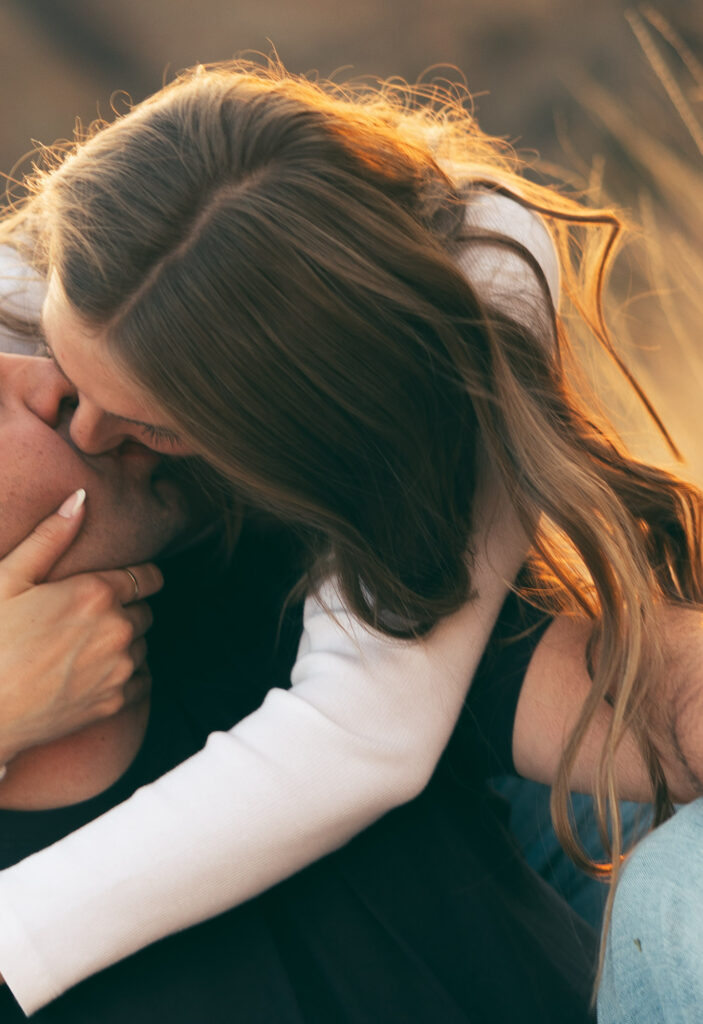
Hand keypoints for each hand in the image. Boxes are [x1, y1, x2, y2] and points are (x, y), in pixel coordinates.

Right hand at [0, 489, 162, 764]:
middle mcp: (118, 629)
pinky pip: (141, 680)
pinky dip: (126, 675)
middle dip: (126, 610)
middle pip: (145, 611)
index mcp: (96, 593)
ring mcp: (120, 668)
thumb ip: (50, 537)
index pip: (148, 577)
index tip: (128, 582)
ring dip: (125, 643)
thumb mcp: (8, 579)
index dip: (139, 577)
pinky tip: (93, 673)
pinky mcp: (117, 701)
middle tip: (89, 619)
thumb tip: (80, 498)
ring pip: (143, 645)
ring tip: (85, 647)